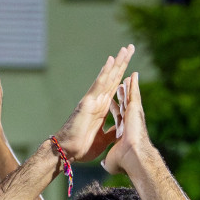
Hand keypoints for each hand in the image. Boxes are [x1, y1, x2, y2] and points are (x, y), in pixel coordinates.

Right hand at [55, 45, 133, 162]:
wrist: (68, 152)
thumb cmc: (81, 147)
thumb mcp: (104, 139)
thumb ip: (112, 131)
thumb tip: (120, 128)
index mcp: (102, 109)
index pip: (116, 88)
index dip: (124, 76)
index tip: (132, 65)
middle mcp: (98, 101)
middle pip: (113, 78)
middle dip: (122, 63)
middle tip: (130, 47)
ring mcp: (93, 100)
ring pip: (108, 77)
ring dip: (117, 63)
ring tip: (125, 49)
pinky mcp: (88, 102)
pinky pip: (99, 84)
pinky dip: (105, 72)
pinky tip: (111, 60)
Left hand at [102, 72, 150, 175]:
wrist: (133, 158)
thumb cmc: (124, 162)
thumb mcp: (111, 160)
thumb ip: (108, 160)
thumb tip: (103, 165)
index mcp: (123, 130)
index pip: (118, 116)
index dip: (114, 108)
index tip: (112, 102)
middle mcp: (129, 121)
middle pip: (124, 103)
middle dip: (122, 93)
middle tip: (122, 83)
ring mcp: (133, 114)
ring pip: (130, 96)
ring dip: (129, 86)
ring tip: (128, 76)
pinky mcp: (135, 109)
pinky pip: (133, 92)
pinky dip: (133, 84)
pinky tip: (133, 75)